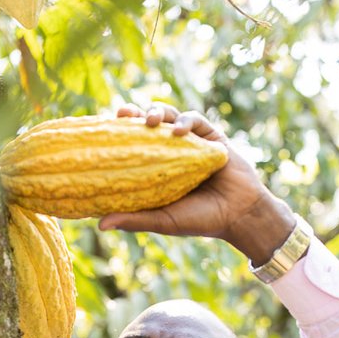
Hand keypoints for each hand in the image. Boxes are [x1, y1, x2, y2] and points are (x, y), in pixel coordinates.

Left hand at [97, 104, 295, 265]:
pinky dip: (185, 121)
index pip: (133, 143)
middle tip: (123, 113)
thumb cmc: (199, 220)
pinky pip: (195, 119)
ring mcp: (191, 141)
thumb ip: (134, 219)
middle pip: (148, 123)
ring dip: (158, 111)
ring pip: (169, 115)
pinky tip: (179, 131)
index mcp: (157, 167)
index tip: (103, 128)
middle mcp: (171, 151)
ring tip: (150, 120)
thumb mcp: (162, 220)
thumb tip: (99, 225)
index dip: (118, 133)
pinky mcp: (211, 136)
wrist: (239, 214)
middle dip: (135, 113)